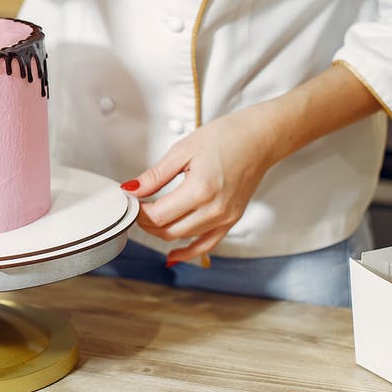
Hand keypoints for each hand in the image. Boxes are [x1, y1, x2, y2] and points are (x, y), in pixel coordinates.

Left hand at [124, 106, 280, 264]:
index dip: (139, 212)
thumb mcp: (182, 150)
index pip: (159, 215)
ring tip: (151, 219)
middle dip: (147, 223)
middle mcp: (215, 209)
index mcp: (200, 190)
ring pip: (184, 238)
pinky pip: (207, 244)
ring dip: (163, 232)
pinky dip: (188, 252)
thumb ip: (155, 175)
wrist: (259, 138)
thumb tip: (133, 189)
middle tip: (138, 208)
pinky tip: (173, 254)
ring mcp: (225, 218)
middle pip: (169, 230)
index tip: (132, 202)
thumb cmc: (226, 137)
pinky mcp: (231, 220)